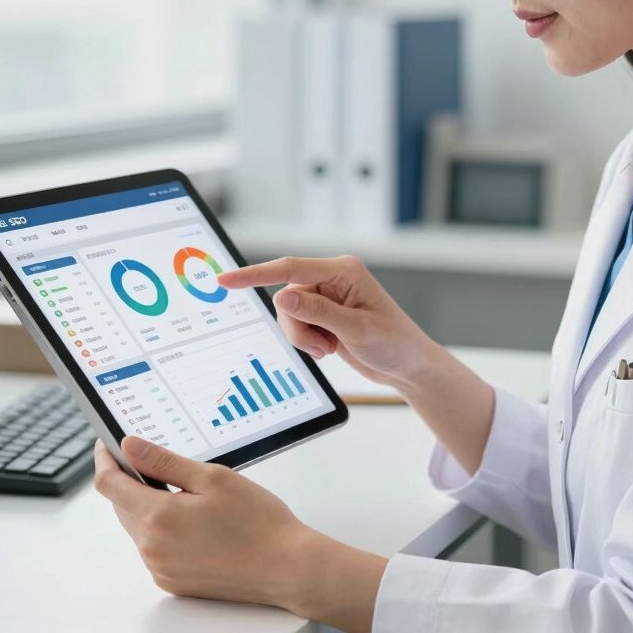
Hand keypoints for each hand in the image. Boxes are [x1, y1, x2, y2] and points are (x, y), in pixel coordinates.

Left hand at [94, 436, 386, 630]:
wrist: (284, 567)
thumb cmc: (257, 521)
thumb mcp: (212, 477)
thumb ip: (164, 461)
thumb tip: (129, 447)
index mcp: (158, 517)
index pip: (110, 486)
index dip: (104, 461)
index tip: (106, 445)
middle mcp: (152, 548)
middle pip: (122, 506)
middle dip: (129, 480)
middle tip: (150, 458)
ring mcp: (161, 568)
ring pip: (138, 527)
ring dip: (148, 504)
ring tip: (183, 488)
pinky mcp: (173, 581)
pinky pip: (154, 547)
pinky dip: (162, 527)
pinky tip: (192, 517)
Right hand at [218, 255, 439, 388]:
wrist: (407, 365)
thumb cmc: (393, 342)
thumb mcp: (356, 330)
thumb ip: (318, 313)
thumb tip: (282, 297)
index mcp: (343, 271)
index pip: (290, 268)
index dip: (255, 274)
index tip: (225, 280)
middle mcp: (332, 278)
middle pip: (287, 297)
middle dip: (298, 327)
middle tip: (323, 347)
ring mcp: (327, 297)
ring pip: (289, 314)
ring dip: (303, 337)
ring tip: (329, 348)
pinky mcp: (323, 314)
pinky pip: (297, 325)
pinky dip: (307, 341)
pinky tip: (330, 347)